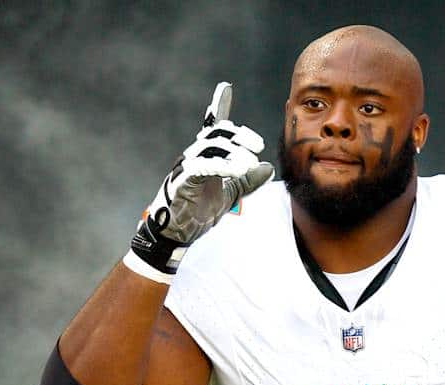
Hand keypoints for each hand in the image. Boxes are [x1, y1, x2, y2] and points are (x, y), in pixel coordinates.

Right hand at [125, 82, 273, 282]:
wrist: (176, 235)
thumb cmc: (198, 212)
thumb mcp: (230, 194)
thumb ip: (247, 181)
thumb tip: (268, 167)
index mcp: (205, 157)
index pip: (213, 128)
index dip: (218, 107)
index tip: (225, 88)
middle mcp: (194, 156)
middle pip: (217, 133)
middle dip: (240, 135)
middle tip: (257, 146)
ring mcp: (186, 167)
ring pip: (210, 146)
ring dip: (233, 152)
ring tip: (249, 163)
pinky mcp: (182, 181)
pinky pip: (201, 166)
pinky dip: (221, 165)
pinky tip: (237, 169)